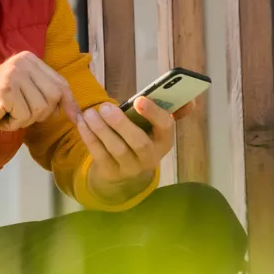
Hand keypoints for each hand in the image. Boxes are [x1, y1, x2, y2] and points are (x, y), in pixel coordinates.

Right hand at [0, 51, 83, 135]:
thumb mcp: (25, 94)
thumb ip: (46, 94)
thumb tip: (77, 112)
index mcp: (29, 59)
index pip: (61, 83)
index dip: (68, 103)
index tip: (75, 118)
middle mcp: (23, 62)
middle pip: (54, 97)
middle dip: (41, 114)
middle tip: (20, 114)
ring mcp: (14, 74)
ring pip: (40, 109)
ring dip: (25, 120)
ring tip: (8, 114)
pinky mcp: (6, 89)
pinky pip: (25, 116)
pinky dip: (14, 124)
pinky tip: (0, 117)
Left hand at [79, 97, 195, 203]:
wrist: (124, 172)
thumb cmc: (139, 137)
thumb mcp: (152, 127)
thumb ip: (168, 110)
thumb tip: (191, 100)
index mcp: (164, 141)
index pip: (165, 127)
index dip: (154, 113)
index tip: (140, 99)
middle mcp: (150, 158)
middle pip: (139, 142)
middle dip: (121, 124)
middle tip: (105, 106)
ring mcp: (130, 168)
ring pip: (116, 149)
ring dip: (101, 129)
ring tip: (89, 113)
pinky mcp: (111, 173)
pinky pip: (99, 155)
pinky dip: (89, 137)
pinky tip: (82, 123)